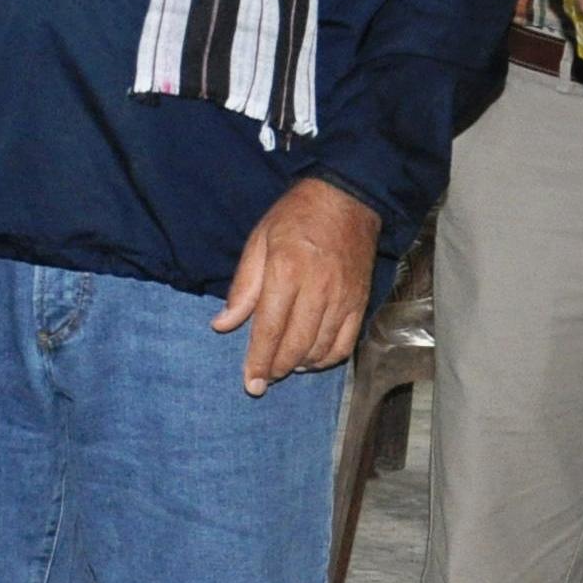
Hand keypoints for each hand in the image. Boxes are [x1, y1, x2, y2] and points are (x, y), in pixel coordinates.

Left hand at [210, 179, 380, 395]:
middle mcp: (317, 288)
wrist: (346, 199)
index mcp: (285, 270)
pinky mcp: (360, 302)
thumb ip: (242, 287)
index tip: (250, 383)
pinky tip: (311, 359)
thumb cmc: (295, 217)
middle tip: (263, 379)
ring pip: (320, 349)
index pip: (269, 328)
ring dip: (300, 365)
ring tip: (284, 365)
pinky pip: (345, 344)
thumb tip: (221, 324)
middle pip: (295, 345)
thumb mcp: (259, 241)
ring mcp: (342, 298)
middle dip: (276, 368)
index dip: (258, 360)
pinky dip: (327, 359)